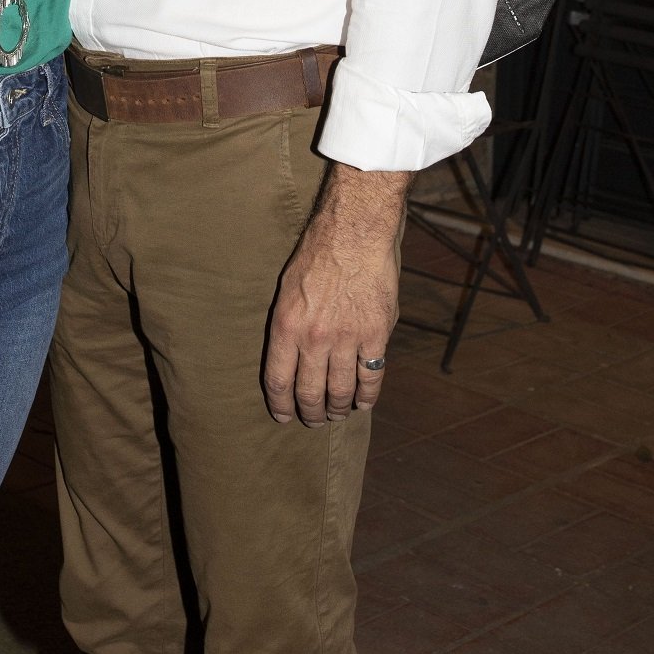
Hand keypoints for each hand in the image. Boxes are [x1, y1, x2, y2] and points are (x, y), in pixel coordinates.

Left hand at [263, 163, 406, 427]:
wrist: (355, 232)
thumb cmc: (318, 253)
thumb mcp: (288, 288)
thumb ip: (290, 324)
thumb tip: (291, 355)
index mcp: (286, 326)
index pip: (278, 381)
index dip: (280, 405)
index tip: (283, 417)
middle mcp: (314, 339)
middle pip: (309, 393)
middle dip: (310, 413)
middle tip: (312, 421)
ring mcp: (347, 339)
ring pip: (340, 391)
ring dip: (337, 408)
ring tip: (336, 413)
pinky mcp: (376, 335)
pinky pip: (371, 377)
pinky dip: (367, 395)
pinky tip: (363, 402)